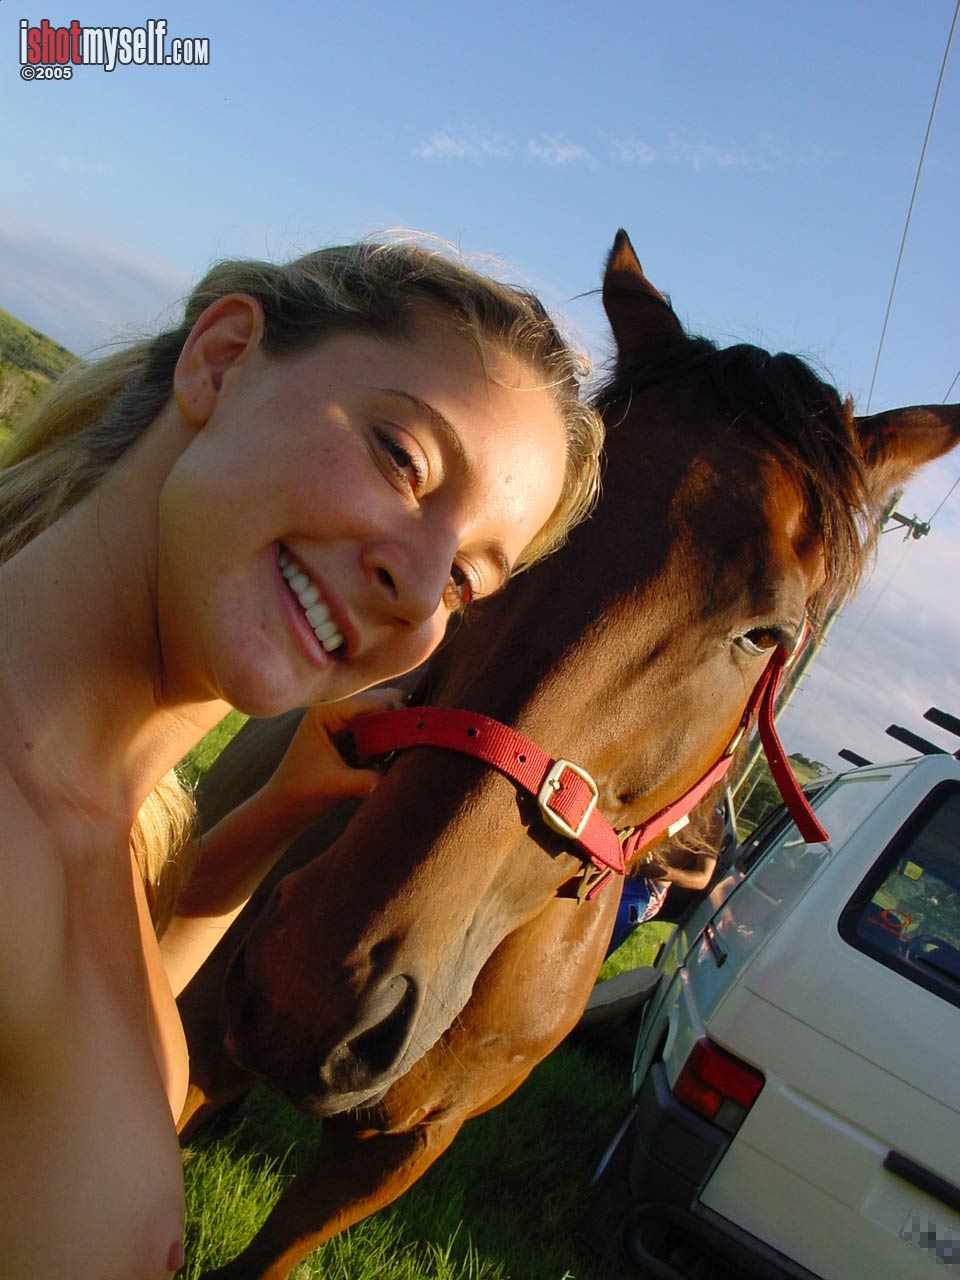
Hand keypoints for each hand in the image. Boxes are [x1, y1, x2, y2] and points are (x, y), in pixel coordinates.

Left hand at [261, 687, 405, 822]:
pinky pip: (384, 732)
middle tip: (406, 745)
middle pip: (385, 701)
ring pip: (388, 715)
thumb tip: (396, 779)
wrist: (288, 806)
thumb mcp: (335, 785)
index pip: (371, 701)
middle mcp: (338, 708)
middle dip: (397, 722)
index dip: (393, 715)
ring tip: (387, 756)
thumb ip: (364, 780)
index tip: (412, 735)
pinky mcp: (355, 735)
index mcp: (326, 710)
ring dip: (394, 734)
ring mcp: (348, 720)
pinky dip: (389, 744)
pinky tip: (379, 762)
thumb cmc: (302, 792)